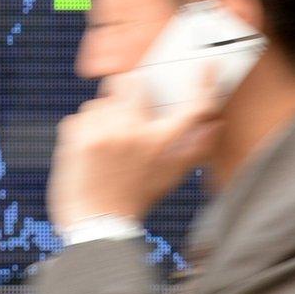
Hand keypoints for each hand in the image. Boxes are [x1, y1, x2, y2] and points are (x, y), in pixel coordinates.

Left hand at [48, 70, 221, 228]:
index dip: (204, 85)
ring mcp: (103, 131)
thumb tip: (217, 124)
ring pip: (100, 101)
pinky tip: (88, 154)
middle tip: (124, 112)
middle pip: (131, 82)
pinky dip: (82, 131)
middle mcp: (133, 132)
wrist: (95, 226)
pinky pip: (79, 116)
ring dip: (101, 118)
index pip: (190, 109)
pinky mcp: (77, 135)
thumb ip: (195, 149)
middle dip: (127, 91)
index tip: (208, 67)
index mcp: (160, 143)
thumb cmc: (134, 201)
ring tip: (104, 147)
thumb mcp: (169, 177)